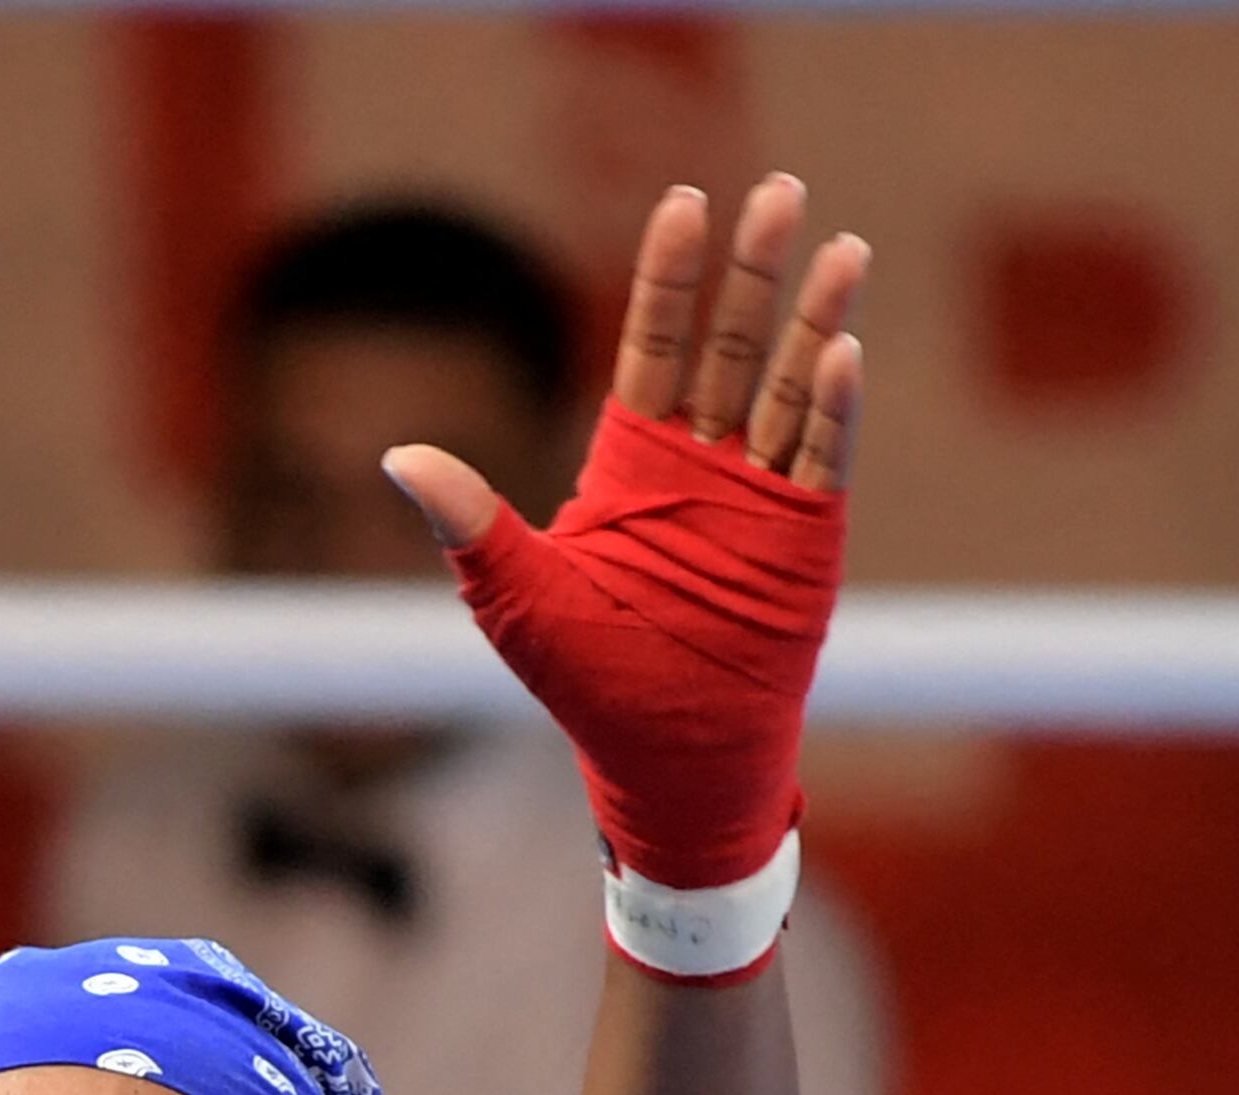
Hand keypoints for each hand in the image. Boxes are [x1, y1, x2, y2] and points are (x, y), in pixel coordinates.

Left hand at [381, 179, 864, 910]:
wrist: (665, 759)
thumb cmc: (590, 684)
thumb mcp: (515, 598)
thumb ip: (469, 523)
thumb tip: (396, 457)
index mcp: (632, 463)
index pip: (654, 346)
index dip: (669, 276)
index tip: (686, 202)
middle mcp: (703, 465)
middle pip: (730, 344)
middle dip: (752, 270)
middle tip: (778, 191)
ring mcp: (760, 495)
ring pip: (790, 385)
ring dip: (814, 316)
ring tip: (841, 245)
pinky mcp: (807, 535)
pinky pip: (821, 456)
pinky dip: (833, 405)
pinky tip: (842, 346)